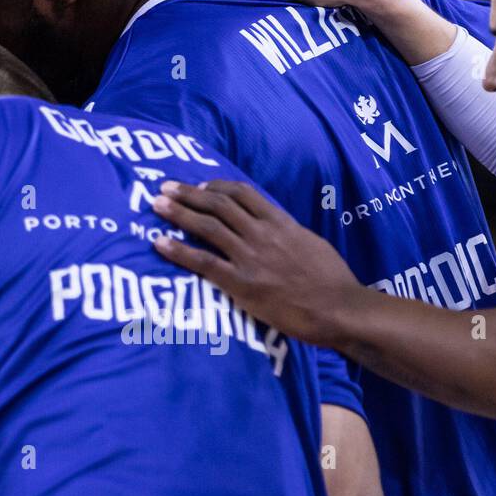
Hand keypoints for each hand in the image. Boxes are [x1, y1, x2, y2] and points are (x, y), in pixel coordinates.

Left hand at [149, 179, 361, 346]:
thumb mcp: (312, 244)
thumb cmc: (331, 280)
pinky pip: (204, 262)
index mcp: (281, 222)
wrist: (340, 309)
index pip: (242, 193)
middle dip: (188, 193)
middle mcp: (262, 234)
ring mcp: (250, 257)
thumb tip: (273, 225)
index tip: (201, 186)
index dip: (216, 186)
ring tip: (155, 205)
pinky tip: (159, 243)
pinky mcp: (242, 283)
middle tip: (165, 187)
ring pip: (207, 227)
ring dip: (178, 213)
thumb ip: (288, 232)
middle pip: (218, 204)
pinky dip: (179, 250)